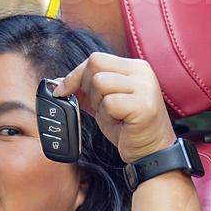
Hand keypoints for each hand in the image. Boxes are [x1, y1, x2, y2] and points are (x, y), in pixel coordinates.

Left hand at [52, 53, 177, 163]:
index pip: (96, 58)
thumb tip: (59, 82)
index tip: (62, 90)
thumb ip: (87, 89)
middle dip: (86, 88)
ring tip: (113, 116)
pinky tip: (120, 123)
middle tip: (98, 107)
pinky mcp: (143, 104)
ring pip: (100, 82)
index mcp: (134, 67)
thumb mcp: (104, 103)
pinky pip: (109, 103)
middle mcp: (142, 72)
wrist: (151, 151)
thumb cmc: (129, 128)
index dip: (75, 74)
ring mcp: (145, 87)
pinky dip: (107, 116)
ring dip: (99, 104)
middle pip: (95, 64)